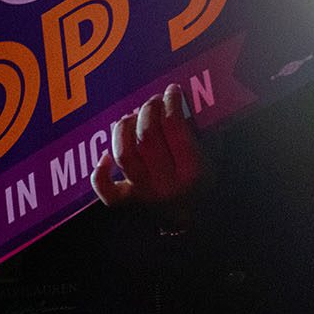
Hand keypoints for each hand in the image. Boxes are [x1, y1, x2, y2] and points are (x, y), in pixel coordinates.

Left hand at [91, 85, 203, 209]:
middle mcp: (166, 184)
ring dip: (124, 129)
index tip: (171, 91)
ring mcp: (144, 195)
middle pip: (147, 137)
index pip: (176, 128)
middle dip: (147, 111)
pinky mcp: (127, 203)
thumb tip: (184, 100)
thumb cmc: (204, 183)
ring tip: (131, 117)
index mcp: (192, 172)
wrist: (195, 222)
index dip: (171, 104)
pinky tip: (105, 155)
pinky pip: (104, 188)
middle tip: (151, 101)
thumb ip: (202, 130)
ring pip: (124, 155)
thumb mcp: (213, 156)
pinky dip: (99, 171)